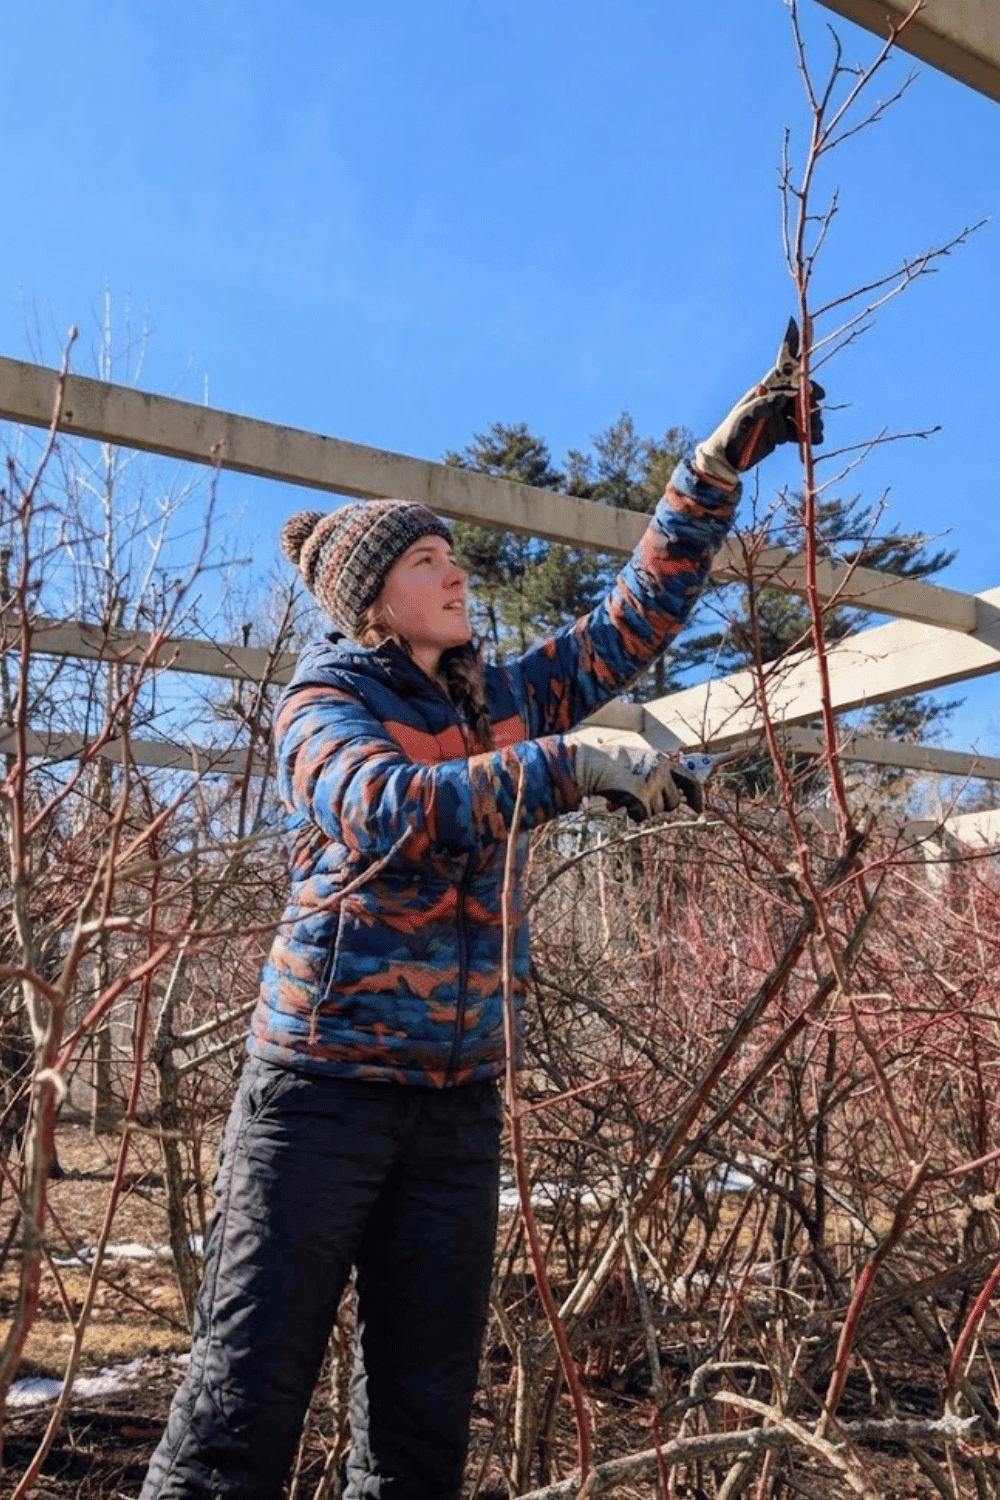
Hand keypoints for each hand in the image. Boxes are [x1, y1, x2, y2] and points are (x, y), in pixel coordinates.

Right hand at [566, 732, 702, 821]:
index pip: (691, 781)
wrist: (592, 764)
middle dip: (659, 806)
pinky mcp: (642, 798)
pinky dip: (631, 814)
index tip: (698, 809)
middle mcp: (662, 772)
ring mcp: (653, 785)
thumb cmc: (611, 764)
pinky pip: (642, 817)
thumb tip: (670, 802)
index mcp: (663, 762)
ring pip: (656, 812)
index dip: (696, 797)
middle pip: (673, 803)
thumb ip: (657, 777)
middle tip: (640, 798)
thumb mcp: (640, 764)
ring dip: (642, 809)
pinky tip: (619, 801)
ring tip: (625, 794)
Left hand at [694, 318, 823, 486]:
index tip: (813, 387)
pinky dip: (807, 435)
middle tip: (817, 409)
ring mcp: (778, 416)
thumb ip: (762, 405)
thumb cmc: (730, 432)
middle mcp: (772, 401)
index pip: (785, 377)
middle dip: (811, 402)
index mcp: (763, 391)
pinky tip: (813, 441)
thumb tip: (783, 396)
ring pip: (802, 413)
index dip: (800, 377)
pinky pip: (799, 431)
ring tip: (816, 433)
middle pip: (799, 395)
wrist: (725, 458)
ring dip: (812, 421)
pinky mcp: (781, 433)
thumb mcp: (744, 417)